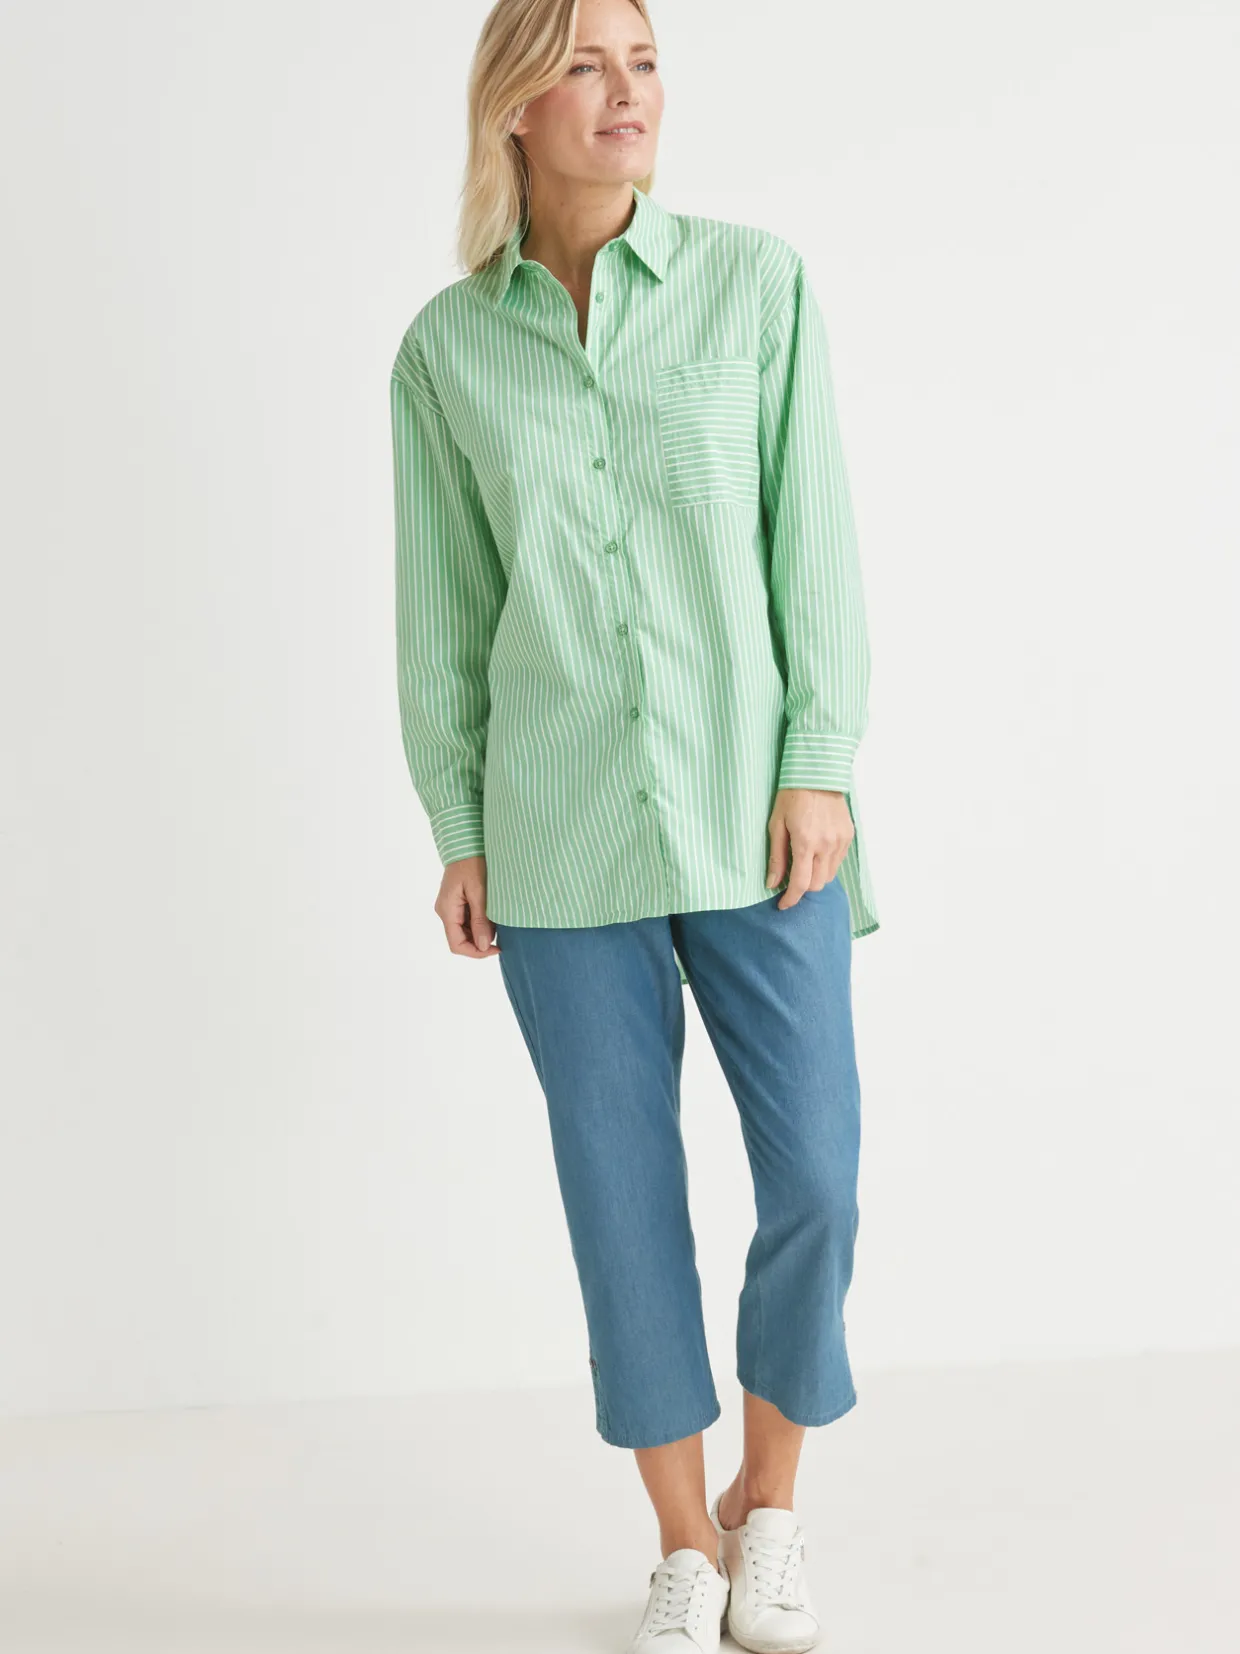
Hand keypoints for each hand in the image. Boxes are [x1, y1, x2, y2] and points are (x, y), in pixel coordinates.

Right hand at [435, 855, 499, 958]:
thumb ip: (480, 919)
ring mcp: (450, 906)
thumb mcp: (479, 892)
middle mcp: (445, 911)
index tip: (496, 948)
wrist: (466, 841)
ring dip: (482, 931)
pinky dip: (480, 921)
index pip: (457, 944)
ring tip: (499, 921)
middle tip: (502, 934)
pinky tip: (493, 913)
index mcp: (447, 910)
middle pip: (461, 939)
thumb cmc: (472, 862)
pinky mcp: (457, 901)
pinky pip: (467, 919)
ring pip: (465, 930)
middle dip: (481, 941)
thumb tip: (483, 946)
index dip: (476, 952)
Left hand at [766, 788, 853, 907]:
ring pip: (829, 875)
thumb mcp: (776, 825)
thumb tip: (773, 883)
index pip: (801, 884)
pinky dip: (826, 864)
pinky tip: (816, 853)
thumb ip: (776, 856)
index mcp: (806, 843)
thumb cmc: (791, 796)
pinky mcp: (848, 836)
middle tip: (791, 878)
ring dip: (815, 877)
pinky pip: (838, 861)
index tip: (782, 904)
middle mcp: (827, 845)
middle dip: (803, 887)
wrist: (817, 774)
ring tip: (804, 863)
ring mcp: (840, 841)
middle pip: (817, 884)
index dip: (791, 899)